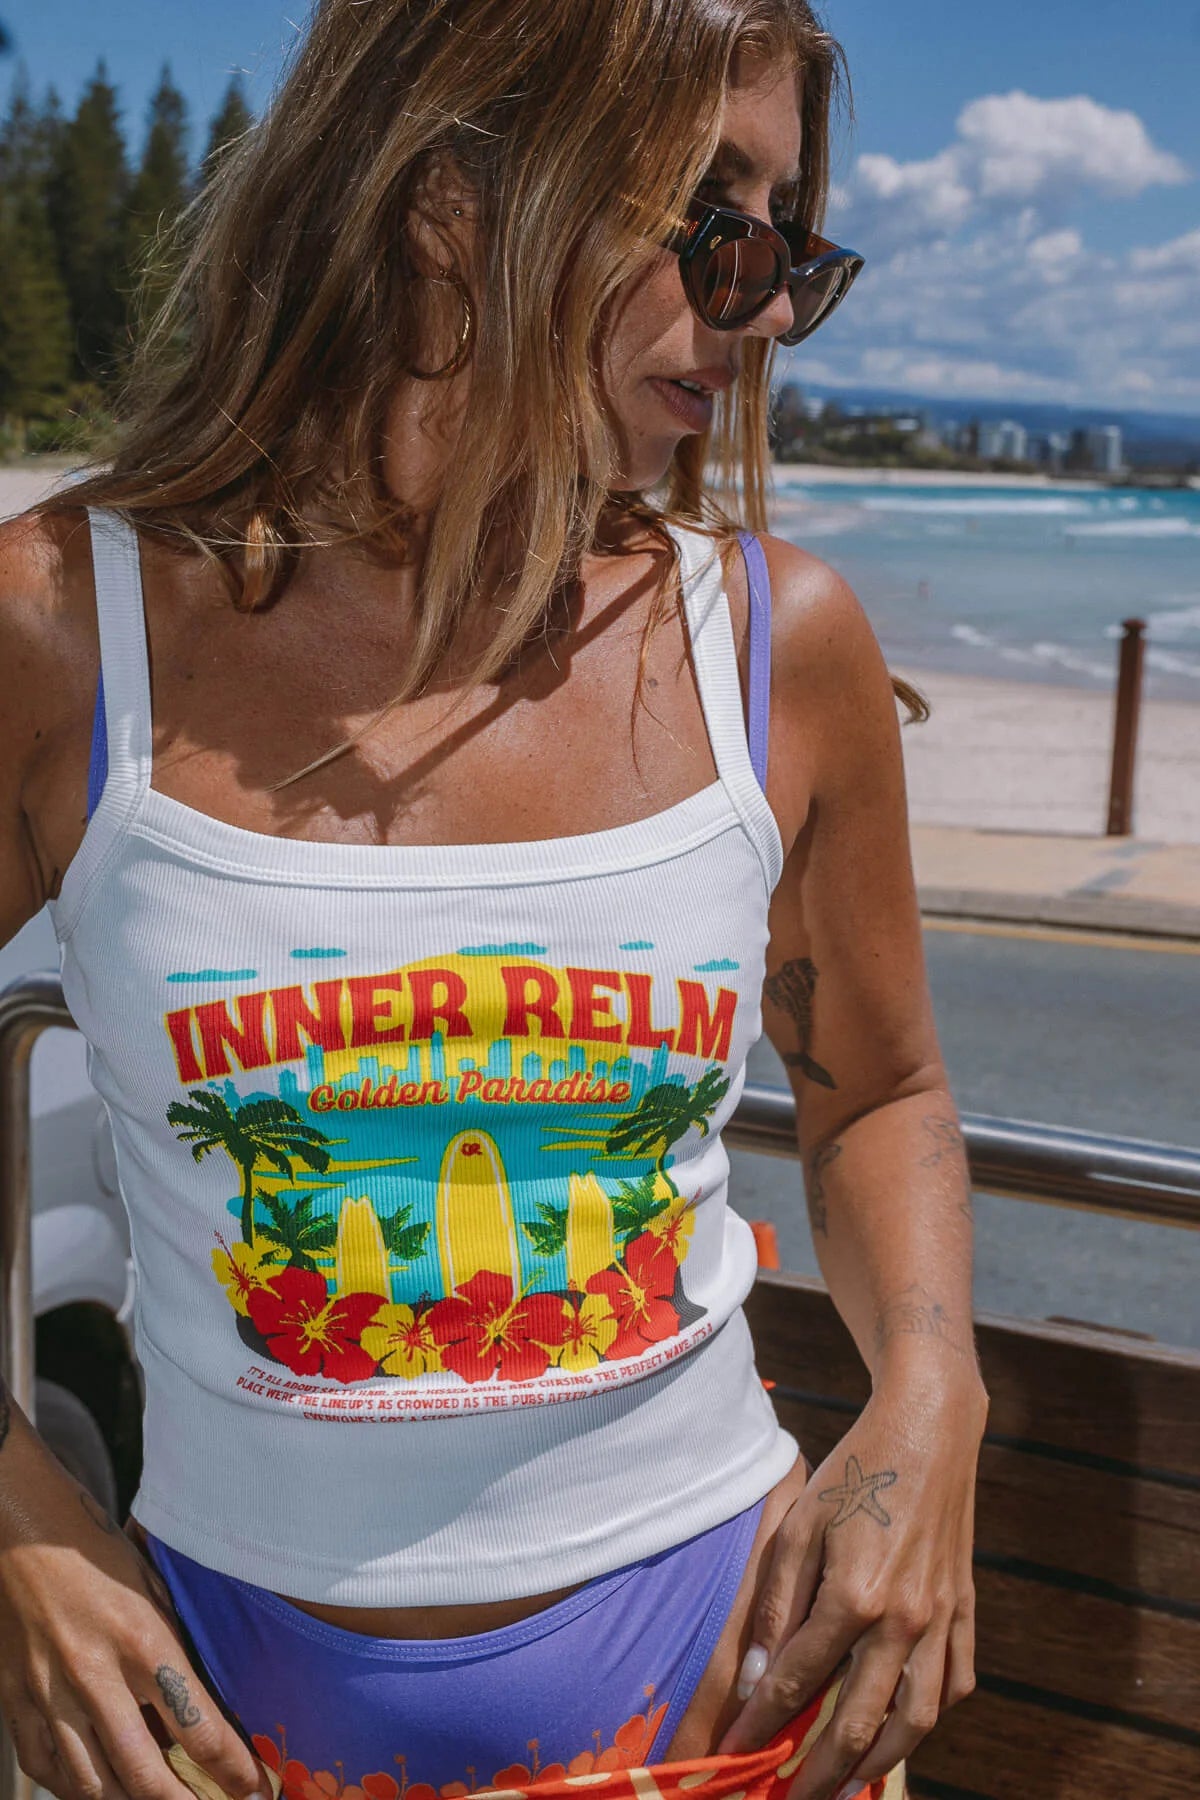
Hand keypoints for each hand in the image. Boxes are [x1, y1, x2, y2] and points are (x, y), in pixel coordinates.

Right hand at [0, 1402, 267, 1799]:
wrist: (26, 1539)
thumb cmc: (101, 1559)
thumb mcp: (155, 1592)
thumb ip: (174, 1650)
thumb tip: (205, 1707)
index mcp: (142, 1640)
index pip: (196, 1723)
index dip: (231, 1767)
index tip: (253, 1788)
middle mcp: (95, 1675)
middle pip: (143, 1772)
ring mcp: (50, 1696)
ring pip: (92, 1784)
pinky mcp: (17, 1705)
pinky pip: (46, 1770)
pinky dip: (75, 1788)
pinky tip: (98, 1787)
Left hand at [717, 1362, 984, 1798]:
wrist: (929, 1428)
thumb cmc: (855, 1470)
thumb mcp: (799, 1525)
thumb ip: (777, 1607)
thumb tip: (760, 1680)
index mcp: (855, 1597)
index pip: (798, 1684)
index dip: (760, 1725)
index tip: (732, 1755)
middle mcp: (905, 1621)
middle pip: (860, 1723)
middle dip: (821, 1773)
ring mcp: (942, 1619)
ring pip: (918, 1720)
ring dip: (881, 1762)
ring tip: (847, 1784)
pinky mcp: (966, 1609)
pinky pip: (957, 1682)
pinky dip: (933, 1715)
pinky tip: (908, 1726)